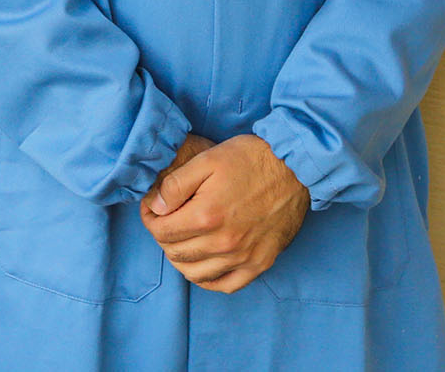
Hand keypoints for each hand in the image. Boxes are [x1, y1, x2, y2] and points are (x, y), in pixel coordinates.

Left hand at [140, 133, 309, 292]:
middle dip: (162, 237)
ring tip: (180, 240)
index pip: (161, 232)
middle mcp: (224, 243)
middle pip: (175, 253)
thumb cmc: (249, 159)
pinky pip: (227, 285)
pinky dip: (208, 279)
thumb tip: (156, 206)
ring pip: (196, 274)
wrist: (294, 168)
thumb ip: (175, 185)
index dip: (150, 219)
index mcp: (206, 216)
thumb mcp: (206, 160)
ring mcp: (244, 257)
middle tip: (164, 221)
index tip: (152, 208)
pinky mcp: (261, 263)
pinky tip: (203, 264)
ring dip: (180, 259)